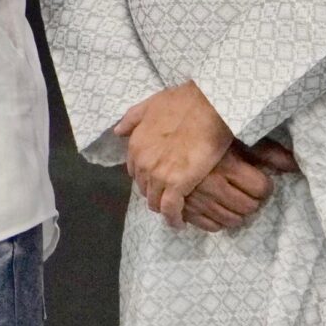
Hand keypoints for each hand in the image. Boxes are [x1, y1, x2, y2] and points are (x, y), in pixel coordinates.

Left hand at [115, 80, 235, 223]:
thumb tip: (118, 131)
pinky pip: (171, 210)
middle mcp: (142, 163)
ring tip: (174, 210)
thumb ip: (131, 119)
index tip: (157, 180)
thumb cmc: (183, 103)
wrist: (207, 106)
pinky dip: (173, 219)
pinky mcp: (177, 185)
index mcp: (135, 145)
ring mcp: (158, 175)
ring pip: (155, 201)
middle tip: (168, 196)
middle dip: (154, 192)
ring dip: (163, 207)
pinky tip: (178, 223)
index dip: (147, 177)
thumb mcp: (149, 105)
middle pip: (144, 188)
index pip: (135, 171)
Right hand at [174, 137, 299, 230]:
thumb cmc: (202, 127)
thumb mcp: (234, 134)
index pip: (261, 188)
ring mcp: (194, 197)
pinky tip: (216, 210)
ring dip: (236, 214)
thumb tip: (295, 165)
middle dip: (252, 201)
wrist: (163, 126)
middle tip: (247, 192)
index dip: (264, 186)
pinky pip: (208, 226)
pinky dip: (216, 222)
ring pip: (229, 220)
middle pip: (247, 207)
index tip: (259, 181)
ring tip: (234, 201)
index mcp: (225, 164)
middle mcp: (210, 183)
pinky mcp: (179, 206)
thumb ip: (266, 151)